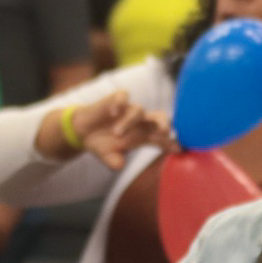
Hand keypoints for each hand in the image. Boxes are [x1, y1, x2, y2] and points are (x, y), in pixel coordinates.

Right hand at [38, 90, 172, 168]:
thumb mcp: (107, 156)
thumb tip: (119, 165)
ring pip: (138, 111)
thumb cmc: (102, 144)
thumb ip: (114, 161)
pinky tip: (114, 112)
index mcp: (143, 135)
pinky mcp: (116, 99)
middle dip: (165, 123)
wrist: (83, 130)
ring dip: (129, 122)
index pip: (161, 138)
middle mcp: (140, 121)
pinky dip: (120, 103)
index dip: (169, 143)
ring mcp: (128, 109)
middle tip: (164, 132)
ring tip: (116, 133)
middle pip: (160, 117)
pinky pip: (123, 97)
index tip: (178, 149)